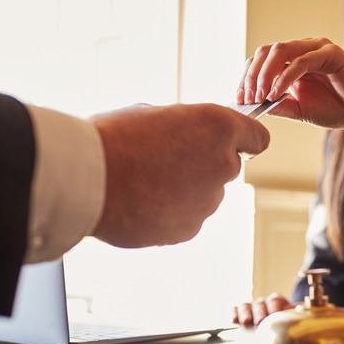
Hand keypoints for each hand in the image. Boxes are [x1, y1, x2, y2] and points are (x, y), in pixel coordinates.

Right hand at [89, 103, 269, 247]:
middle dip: (203, 164)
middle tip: (165, 159)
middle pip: (226, 166)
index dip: (244, 139)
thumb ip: (185, 127)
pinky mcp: (189, 229)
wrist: (87, 179)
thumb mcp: (155, 113)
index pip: (257, 137)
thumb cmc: (114, 138)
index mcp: (219, 128)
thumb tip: (185, 137)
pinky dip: (168, 213)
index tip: (231, 143)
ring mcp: (208, 201)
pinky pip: (185, 217)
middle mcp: (223, 165)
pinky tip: (140, 202)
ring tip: (144, 182)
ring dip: (184, 190)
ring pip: (205, 194)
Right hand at [233, 293, 296, 326]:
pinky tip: (234, 319)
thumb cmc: (283, 321)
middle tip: (260, 322)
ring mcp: (251, 307)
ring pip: (246, 305)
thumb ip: (298, 312)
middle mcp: (263, 302)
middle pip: (260, 303)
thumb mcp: (291, 316)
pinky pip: (235, 309)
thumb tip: (308, 309)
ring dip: (246, 312)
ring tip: (246, 321)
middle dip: (260, 312)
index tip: (275, 314)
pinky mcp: (240, 313)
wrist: (273, 327)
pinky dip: (234, 313)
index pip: (275, 300)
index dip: (274, 307)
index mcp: (276, 301)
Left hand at [237, 38, 343, 131]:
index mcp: (292, 59)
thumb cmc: (336, 109)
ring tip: (261, 96)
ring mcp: (317, 48)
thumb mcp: (298, 110)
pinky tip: (277, 93)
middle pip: (265, 51)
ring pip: (280, 50)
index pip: (260, 60)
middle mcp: (303, 49)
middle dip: (251, 76)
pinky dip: (285, 77)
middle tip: (247, 99)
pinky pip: (302, 61)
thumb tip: (250, 106)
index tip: (239, 100)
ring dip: (265, 74)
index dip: (246, 78)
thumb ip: (276, 105)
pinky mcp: (332, 54)